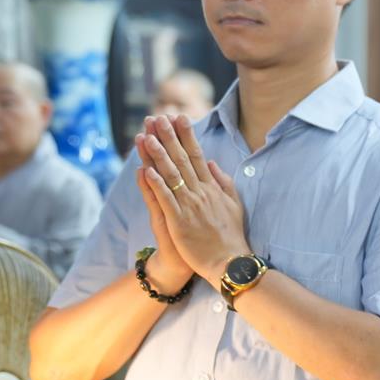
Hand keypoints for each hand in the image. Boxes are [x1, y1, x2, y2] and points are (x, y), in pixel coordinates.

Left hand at [139, 114, 248, 287]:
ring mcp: (190, 206)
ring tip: (146, 136)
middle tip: (158, 117)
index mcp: (212, 188)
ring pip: (171, 175)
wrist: (229, 262)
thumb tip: (212, 163)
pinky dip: (156, 184)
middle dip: (169, 137)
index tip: (180, 118)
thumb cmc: (231, 235)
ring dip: (158, 154)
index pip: (197, 155)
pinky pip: (166, 199)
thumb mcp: (234, 204)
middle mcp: (201, 192)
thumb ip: (223, 182)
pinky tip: (145, 170)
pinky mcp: (180, 221)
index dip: (187, 136)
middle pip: (182, 159)